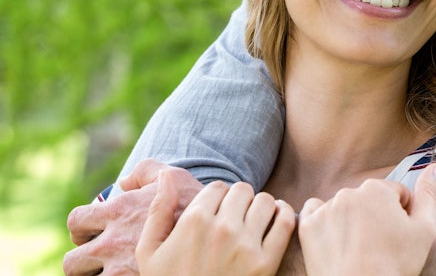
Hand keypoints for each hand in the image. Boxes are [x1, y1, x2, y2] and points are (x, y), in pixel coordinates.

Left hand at [63, 160, 202, 275]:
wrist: (216, 232)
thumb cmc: (196, 202)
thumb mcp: (173, 174)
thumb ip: (144, 171)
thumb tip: (123, 182)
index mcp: (117, 211)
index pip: (76, 221)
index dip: (80, 230)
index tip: (90, 235)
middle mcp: (111, 241)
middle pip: (72, 261)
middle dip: (81, 262)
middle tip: (97, 261)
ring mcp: (119, 269)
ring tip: (110, 274)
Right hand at [137, 173, 295, 275]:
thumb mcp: (150, 252)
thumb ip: (158, 210)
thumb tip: (165, 173)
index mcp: (194, 221)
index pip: (217, 187)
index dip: (217, 198)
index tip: (217, 212)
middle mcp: (222, 229)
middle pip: (242, 190)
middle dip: (239, 200)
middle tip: (236, 216)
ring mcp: (246, 246)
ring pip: (265, 201)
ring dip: (261, 207)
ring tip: (254, 220)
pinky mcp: (267, 262)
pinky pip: (286, 221)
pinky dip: (284, 215)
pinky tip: (275, 221)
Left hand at [298, 163, 435, 275]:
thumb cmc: (395, 266)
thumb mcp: (424, 230)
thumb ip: (429, 193)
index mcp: (377, 189)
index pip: (396, 194)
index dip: (403, 216)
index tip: (400, 237)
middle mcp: (348, 192)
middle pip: (369, 200)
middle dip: (377, 217)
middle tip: (382, 246)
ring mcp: (326, 209)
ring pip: (345, 208)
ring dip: (352, 221)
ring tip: (360, 249)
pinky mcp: (308, 227)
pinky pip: (315, 214)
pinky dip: (325, 224)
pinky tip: (336, 241)